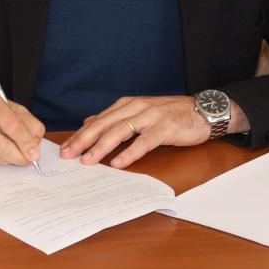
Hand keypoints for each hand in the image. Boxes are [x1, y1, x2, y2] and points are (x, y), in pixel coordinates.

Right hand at [0, 90, 45, 166]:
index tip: (34, 153)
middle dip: (18, 156)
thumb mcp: (8, 106)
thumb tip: (35, 145)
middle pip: (1, 145)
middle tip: (27, 159)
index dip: (26, 142)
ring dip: (6, 159)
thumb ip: (27, 122)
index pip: (12, 125)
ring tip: (10, 153)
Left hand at [59, 95, 245, 168]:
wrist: (202, 110)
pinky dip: (129, 153)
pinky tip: (118, 163)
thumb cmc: (170, 114)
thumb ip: (116, 118)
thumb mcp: (139, 112)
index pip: (97, 121)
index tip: (65, 148)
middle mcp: (134, 108)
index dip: (80, 135)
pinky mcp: (165, 128)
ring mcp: (149, 117)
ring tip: (88, 160)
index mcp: (126, 105)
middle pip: (103, 125)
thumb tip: (90, 123)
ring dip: (101, 147)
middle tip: (68, 155)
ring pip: (119, 132)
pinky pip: (143, 142)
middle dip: (83, 141)